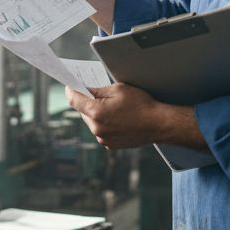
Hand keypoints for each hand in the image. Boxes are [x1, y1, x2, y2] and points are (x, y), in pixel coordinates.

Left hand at [65, 83, 205, 151]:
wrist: (158, 124)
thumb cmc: (141, 104)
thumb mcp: (118, 89)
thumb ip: (97, 89)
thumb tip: (84, 90)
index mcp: (96, 112)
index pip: (73, 99)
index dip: (71, 90)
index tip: (70, 85)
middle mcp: (96, 128)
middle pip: (82, 111)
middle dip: (86, 101)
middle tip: (96, 93)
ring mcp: (103, 138)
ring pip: (91, 122)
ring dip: (96, 113)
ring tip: (111, 107)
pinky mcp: (110, 144)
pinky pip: (100, 131)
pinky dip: (104, 123)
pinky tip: (117, 118)